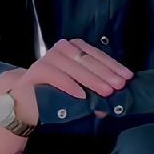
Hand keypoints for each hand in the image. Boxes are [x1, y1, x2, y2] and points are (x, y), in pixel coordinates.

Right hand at [7, 40, 131, 125]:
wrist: (26, 103)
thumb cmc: (57, 95)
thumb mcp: (81, 92)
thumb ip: (96, 92)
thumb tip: (116, 100)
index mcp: (74, 49)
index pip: (96, 54)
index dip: (113, 66)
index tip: (127, 78)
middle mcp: (61, 49)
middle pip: (87, 59)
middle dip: (105, 74)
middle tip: (119, 86)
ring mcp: (47, 58)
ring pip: (73, 66)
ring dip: (91, 79)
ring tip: (106, 91)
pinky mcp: (36, 70)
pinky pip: (55, 76)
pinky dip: (69, 85)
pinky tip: (82, 95)